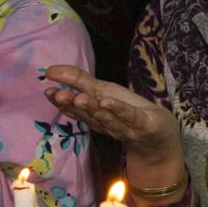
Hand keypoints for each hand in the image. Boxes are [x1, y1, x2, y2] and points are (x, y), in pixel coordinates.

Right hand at [42, 65, 180, 164]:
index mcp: (94, 115)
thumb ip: (78, 80)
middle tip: (58, 94)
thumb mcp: (103, 91)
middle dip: (72, 105)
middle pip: (87, 114)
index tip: (46, 90)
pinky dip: (119, 110)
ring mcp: (125, 126)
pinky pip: (130, 117)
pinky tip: (107, 102)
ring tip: (79, 97)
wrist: (161, 136)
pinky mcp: (144, 125)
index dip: (61, 101)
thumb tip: (50, 69)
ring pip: (106, 118)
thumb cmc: (129, 111)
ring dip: (92, 108)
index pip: (75, 109)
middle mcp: (106, 123)